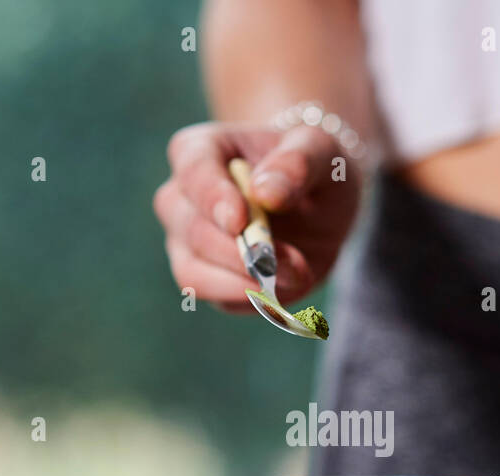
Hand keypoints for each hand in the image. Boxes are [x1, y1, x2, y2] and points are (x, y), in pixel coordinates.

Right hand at [154, 121, 361, 312]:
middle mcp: (179, 198)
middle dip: (243, 254)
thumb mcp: (320, 151)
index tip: (238, 222)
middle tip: (293, 264)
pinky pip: (220, 299)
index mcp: (199, 151)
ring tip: (296, 277)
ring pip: (193, 273)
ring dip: (245, 284)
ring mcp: (185, 242)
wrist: (316, 202)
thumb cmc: (310, 166)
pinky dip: (255, 299)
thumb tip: (265, 194)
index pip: (193, 172)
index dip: (213, 198)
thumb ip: (297, 163)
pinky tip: (288, 286)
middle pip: (194, 231)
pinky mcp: (205, 279)